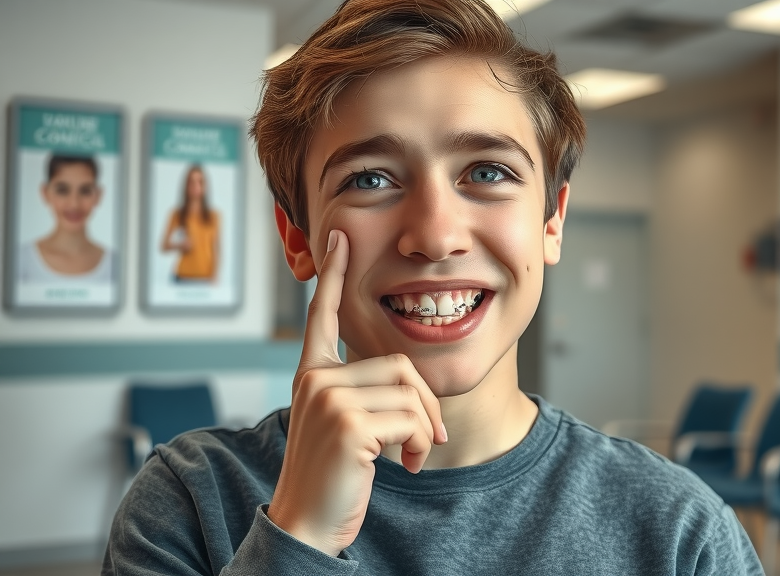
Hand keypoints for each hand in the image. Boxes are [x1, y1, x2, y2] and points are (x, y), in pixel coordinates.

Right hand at [267, 229, 446, 556]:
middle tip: (427, 439)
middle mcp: (315, 379)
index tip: (340, 237)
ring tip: (411, 455)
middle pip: (400, 365)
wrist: (307, 524)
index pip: (323, 315)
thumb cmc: (332, 477)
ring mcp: (328, 399)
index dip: (333, 275)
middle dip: (425, 405)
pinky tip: (404, 465)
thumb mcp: (345, 425)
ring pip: (410, 392)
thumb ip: (364, 394)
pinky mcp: (347, 423)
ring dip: (425, 430)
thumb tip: (411, 385)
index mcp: (312, 374)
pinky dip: (421, 445)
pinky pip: (412, 420)